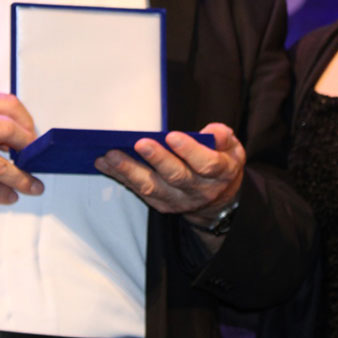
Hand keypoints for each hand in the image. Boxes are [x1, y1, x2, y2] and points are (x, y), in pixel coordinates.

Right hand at [0, 89, 43, 205]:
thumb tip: (17, 134)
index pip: (9, 104)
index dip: (27, 121)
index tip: (32, 135)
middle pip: (9, 131)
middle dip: (29, 148)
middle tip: (37, 158)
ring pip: (0, 166)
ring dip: (22, 179)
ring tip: (33, 186)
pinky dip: (1, 193)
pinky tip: (9, 195)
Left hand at [94, 122, 244, 224]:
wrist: (219, 196)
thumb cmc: (221, 160)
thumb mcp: (232, 147)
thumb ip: (223, 137)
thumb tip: (212, 132)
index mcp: (221, 173)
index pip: (207, 164)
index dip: (190, 151)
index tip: (172, 136)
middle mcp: (199, 190)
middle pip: (176, 177)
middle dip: (156, 160)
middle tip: (138, 143)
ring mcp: (179, 200)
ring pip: (152, 187)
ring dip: (129, 171)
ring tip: (110, 155)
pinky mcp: (162, 204)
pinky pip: (139, 191)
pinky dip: (121, 177)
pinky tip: (105, 163)